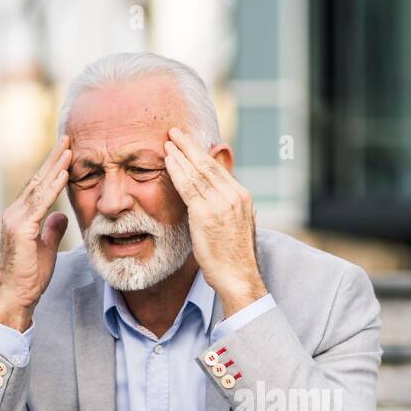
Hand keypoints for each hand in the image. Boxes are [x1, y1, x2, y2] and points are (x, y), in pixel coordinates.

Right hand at [0, 135, 71, 331]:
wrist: (16, 297)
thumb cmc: (29, 277)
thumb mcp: (46, 249)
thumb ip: (52, 230)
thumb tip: (61, 215)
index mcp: (21, 217)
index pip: (39, 187)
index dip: (53, 169)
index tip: (67, 152)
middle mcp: (14, 213)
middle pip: (38, 181)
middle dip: (54, 159)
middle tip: (68, 139)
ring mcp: (15, 220)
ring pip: (38, 187)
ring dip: (55, 167)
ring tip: (69, 149)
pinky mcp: (20, 229)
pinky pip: (40, 204)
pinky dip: (53, 188)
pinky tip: (64, 174)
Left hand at [163, 126, 264, 313]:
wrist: (239, 278)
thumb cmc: (234, 261)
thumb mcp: (235, 228)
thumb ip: (224, 211)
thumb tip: (211, 203)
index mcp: (242, 198)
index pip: (219, 170)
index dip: (203, 155)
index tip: (191, 145)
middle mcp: (234, 196)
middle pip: (208, 164)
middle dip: (190, 146)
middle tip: (176, 132)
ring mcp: (221, 204)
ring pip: (197, 172)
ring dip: (180, 154)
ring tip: (168, 141)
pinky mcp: (206, 214)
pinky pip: (188, 186)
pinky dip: (177, 170)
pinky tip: (168, 160)